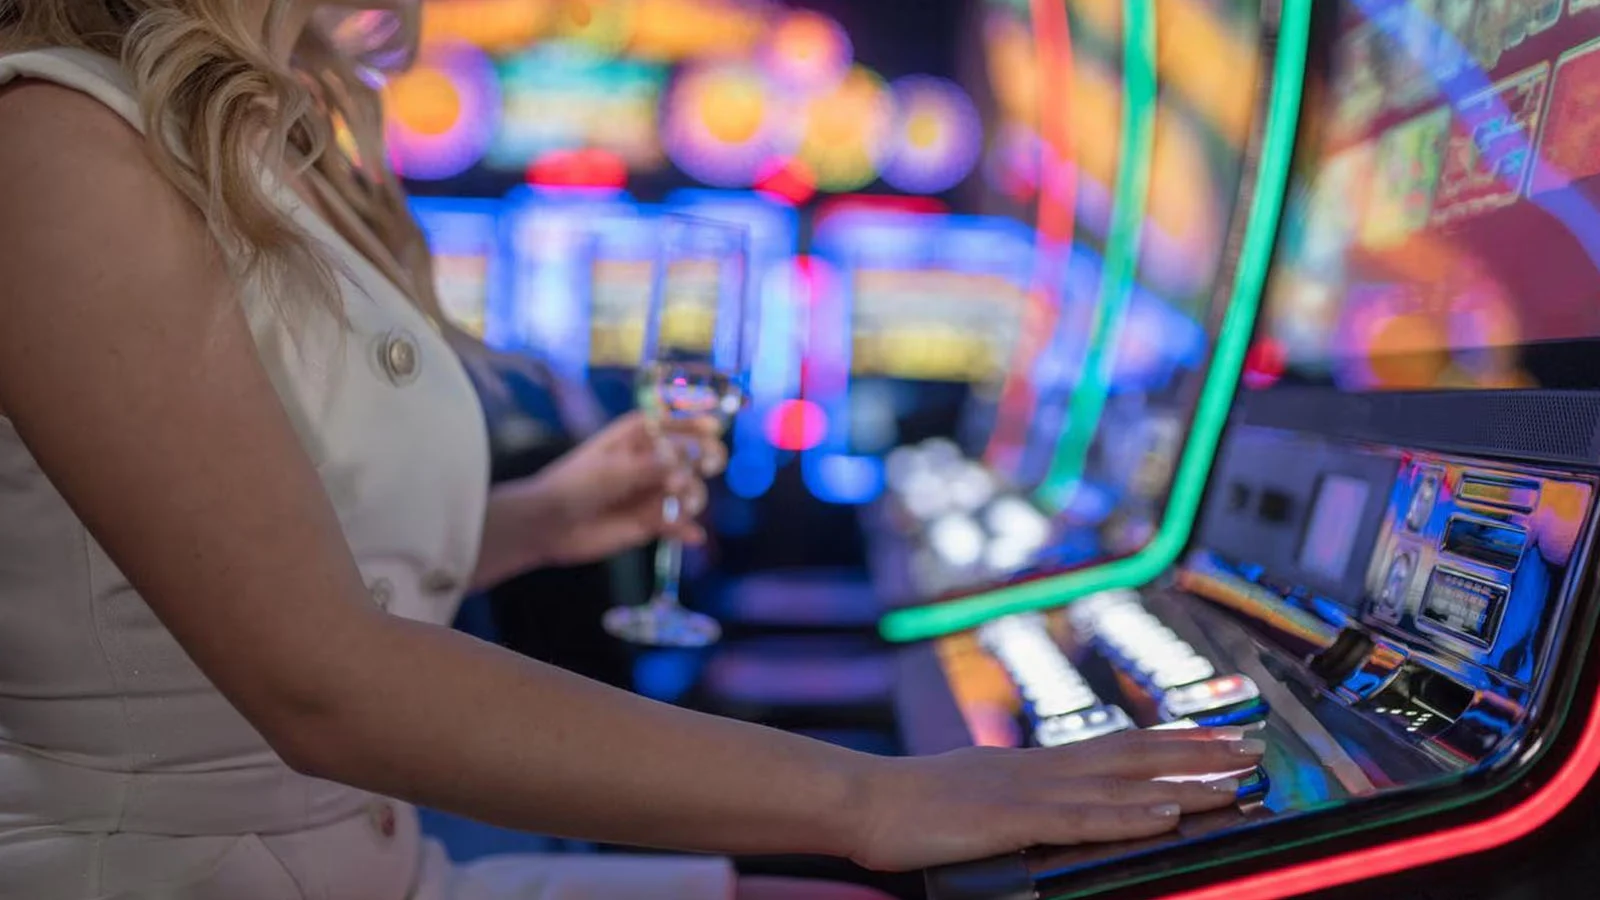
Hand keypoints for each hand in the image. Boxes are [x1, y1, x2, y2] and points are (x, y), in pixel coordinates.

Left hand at [516, 412, 727, 567]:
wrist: (550, 524)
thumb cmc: (576, 485)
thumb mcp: (612, 470)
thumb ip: (650, 467)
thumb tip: (684, 463)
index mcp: (637, 437)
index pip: (674, 423)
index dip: (694, 423)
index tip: (713, 429)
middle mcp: (651, 462)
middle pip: (691, 456)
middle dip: (703, 460)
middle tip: (707, 465)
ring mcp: (652, 493)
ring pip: (690, 491)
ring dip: (692, 496)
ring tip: (682, 504)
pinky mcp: (651, 523)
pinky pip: (678, 524)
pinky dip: (687, 529)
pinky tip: (692, 535)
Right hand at [847, 729, 1264, 870]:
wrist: (864, 800)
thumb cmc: (911, 806)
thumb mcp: (976, 798)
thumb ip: (1018, 800)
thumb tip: (1048, 807)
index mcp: (1034, 766)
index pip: (1117, 747)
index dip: (1171, 741)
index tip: (1218, 737)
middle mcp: (1042, 769)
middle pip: (1133, 754)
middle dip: (1197, 751)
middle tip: (1252, 746)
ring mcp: (1030, 792)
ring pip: (1122, 783)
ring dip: (1183, 781)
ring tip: (1235, 781)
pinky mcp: (1014, 820)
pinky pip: (1083, 819)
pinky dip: (1129, 815)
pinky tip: (1166, 813)